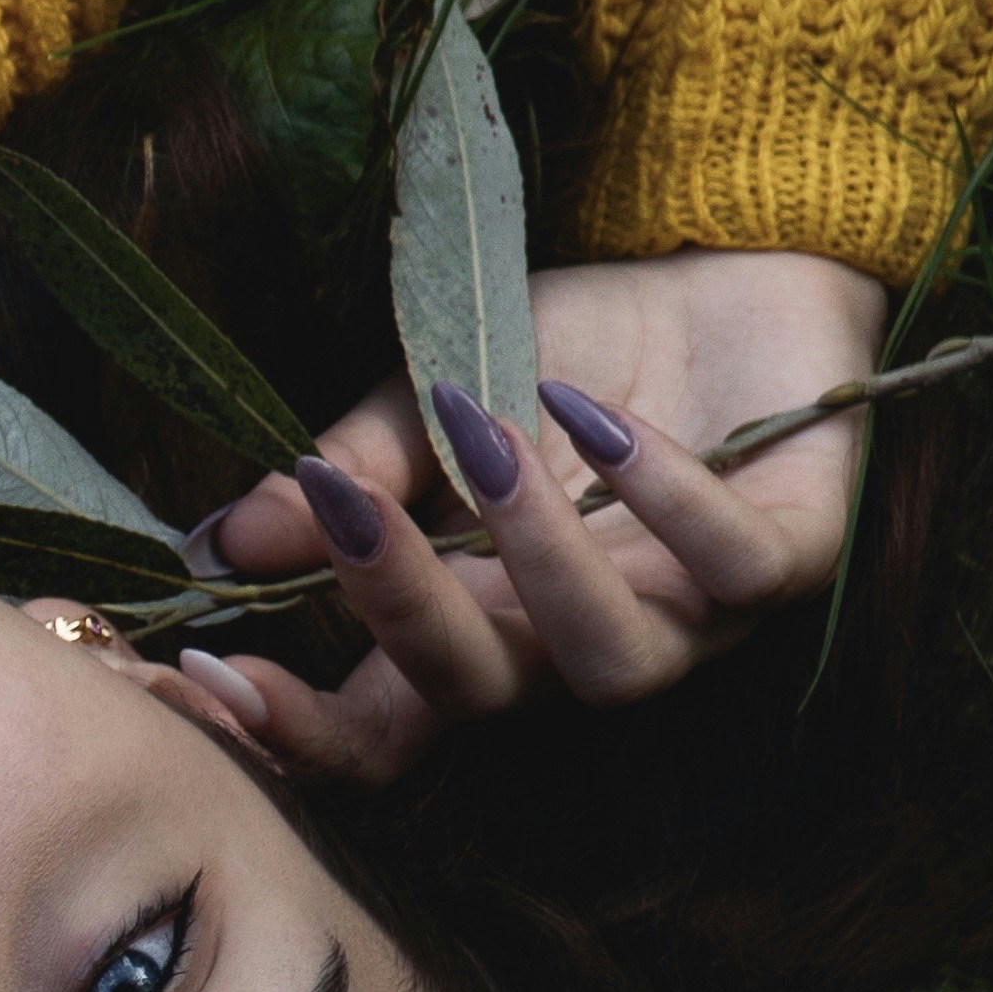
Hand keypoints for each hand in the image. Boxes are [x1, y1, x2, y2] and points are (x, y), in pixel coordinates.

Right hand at [185, 248, 892, 782]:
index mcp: (481, 624)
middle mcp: (575, 645)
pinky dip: (666, 496)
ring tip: (488, 442)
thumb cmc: (576, 345)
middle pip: (476, 694)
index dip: (291, 729)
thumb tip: (228, 540)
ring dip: (539, 561)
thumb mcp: (436, 387)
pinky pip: (738, 567)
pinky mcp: (793, 556)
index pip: (377, 725)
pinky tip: (595, 414)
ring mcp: (691, 615)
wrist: (734, 261)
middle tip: (342, 510)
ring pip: (611, 665)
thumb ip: (354, 470)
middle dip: (399, 612)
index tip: (199, 674)